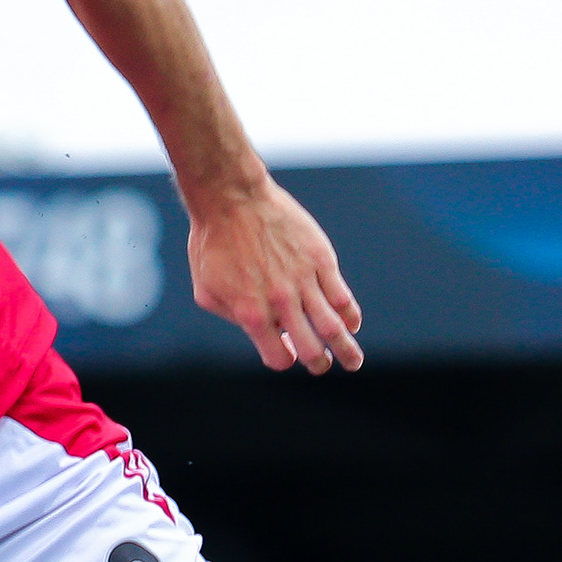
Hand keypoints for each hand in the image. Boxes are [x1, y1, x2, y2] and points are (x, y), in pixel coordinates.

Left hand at [187, 180, 363, 372]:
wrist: (231, 197)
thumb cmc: (213, 243)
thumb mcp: (207, 290)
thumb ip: (232, 318)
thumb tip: (257, 331)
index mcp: (252, 314)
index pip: (280, 358)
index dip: (285, 358)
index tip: (287, 349)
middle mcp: (281, 302)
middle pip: (312, 350)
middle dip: (319, 364)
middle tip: (323, 364)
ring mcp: (303, 280)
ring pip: (334, 327)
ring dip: (347, 350)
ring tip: (353, 362)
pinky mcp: (320, 259)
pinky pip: (343, 297)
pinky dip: (350, 315)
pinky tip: (352, 323)